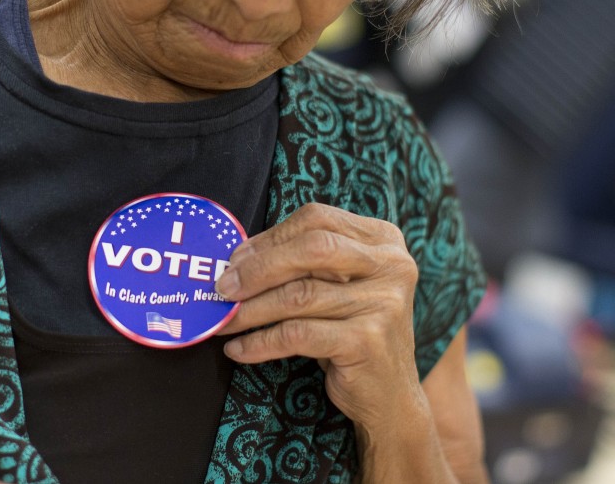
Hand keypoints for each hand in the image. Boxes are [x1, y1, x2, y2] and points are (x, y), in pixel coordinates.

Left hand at [215, 202, 422, 428]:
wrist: (389, 395)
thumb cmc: (351, 331)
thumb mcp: (336, 286)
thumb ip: (302, 263)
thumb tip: (237, 258)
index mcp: (383, 239)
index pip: (317, 220)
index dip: (270, 238)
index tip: (235, 259)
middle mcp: (391, 265)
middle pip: (312, 249)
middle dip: (258, 268)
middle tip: (223, 288)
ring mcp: (384, 303)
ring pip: (299, 295)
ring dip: (251, 310)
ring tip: (224, 321)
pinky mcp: (367, 341)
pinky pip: (298, 334)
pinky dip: (261, 342)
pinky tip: (239, 349)